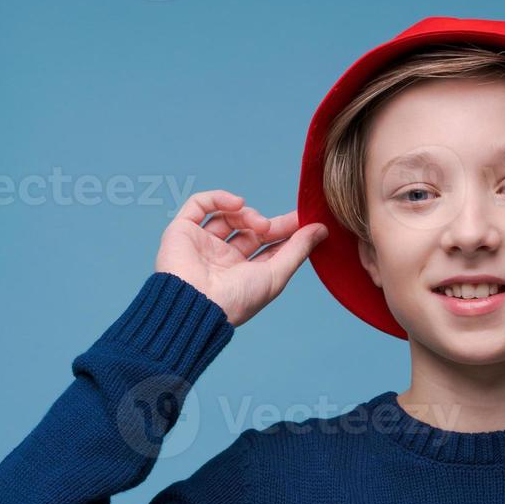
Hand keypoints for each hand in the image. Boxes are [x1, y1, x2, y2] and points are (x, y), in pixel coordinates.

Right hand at [155, 189, 327, 326]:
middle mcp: (222, 259)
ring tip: (260, 225)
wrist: (196, 304)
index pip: (267, 246)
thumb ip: (298, 250)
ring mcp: (202, 244)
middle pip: (249, 230)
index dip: (286, 232)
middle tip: (291, 220)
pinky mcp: (182, 231)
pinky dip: (219, 199)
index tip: (305, 220)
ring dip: (248, 214)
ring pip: (227, 216)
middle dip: (271, 223)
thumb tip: (322, 230)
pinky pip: (200, 205)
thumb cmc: (236, 300)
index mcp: (242, 274)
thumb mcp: (276, 275)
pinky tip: (237, 203)